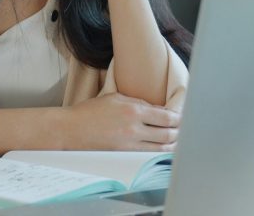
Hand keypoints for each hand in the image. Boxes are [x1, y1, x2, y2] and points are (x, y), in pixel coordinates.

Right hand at [64, 93, 179, 150]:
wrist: (70, 129)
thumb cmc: (90, 111)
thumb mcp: (115, 98)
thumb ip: (137, 102)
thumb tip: (155, 109)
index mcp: (133, 110)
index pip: (165, 116)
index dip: (177, 118)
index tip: (181, 118)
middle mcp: (134, 128)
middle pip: (167, 133)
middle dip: (179, 132)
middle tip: (183, 130)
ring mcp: (129, 144)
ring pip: (160, 147)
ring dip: (172, 145)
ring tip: (177, 141)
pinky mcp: (123, 155)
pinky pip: (148, 155)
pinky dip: (158, 153)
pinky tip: (162, 151)